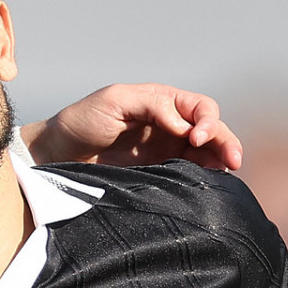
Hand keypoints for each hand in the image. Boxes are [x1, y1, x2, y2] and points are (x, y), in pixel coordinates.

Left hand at [22, 83, 243, 170]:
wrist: (55, 155)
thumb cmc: (81, 121)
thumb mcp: (114, 101)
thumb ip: (152, 106)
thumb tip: (184, 124)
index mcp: (163, 103)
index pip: (201, 108)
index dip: (207, 121)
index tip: (196, 138)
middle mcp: (169, 127)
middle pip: (211, 132)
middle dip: (226, 143)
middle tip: (232, 162)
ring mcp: (164, 153)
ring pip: (205, 156)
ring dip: (220, 163)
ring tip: (227, 176)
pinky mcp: (156, 176)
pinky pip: (187, 177)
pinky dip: (202, 180)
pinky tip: (209, 187)